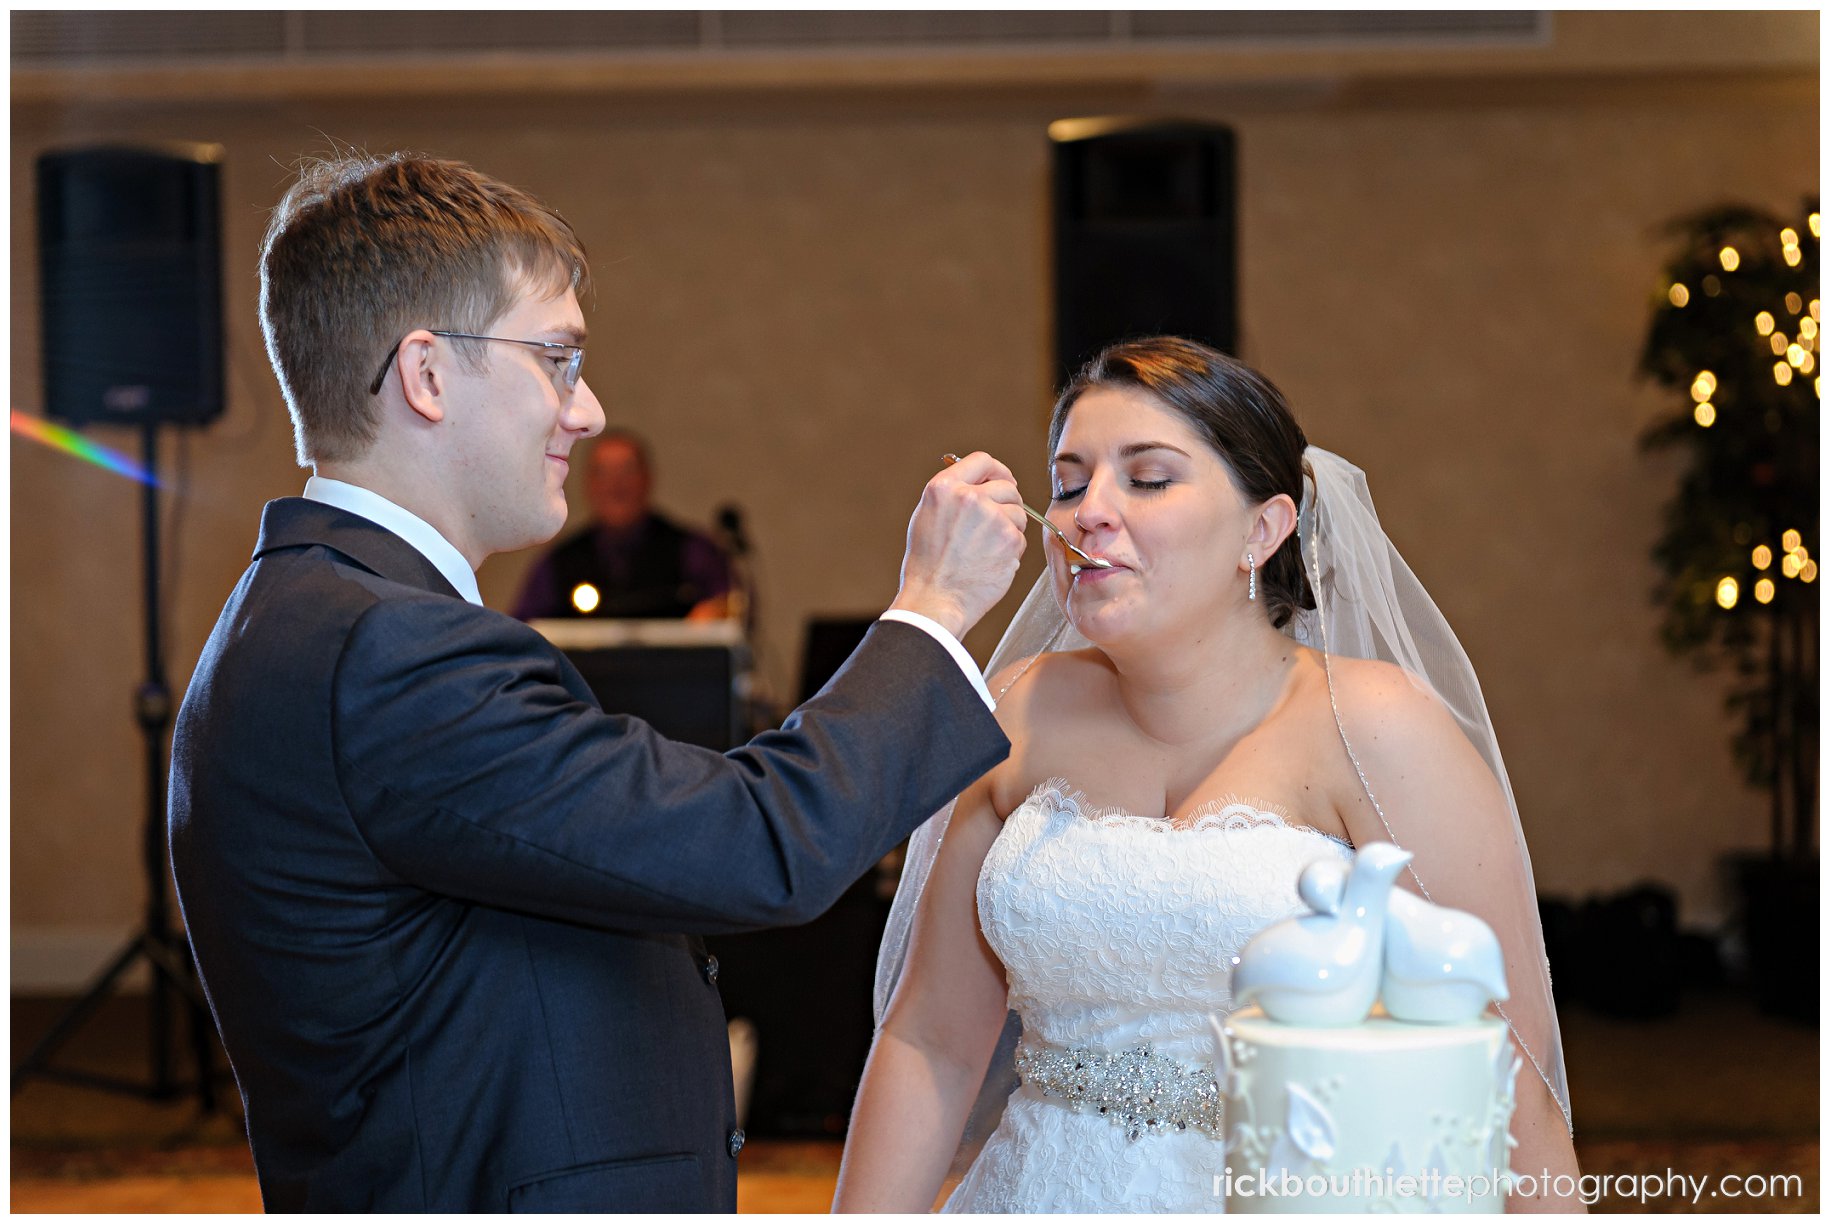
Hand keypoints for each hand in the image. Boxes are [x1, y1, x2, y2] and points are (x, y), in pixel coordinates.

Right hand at [889, 451, 1027, 639]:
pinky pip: (1021, 538)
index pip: (982, 460)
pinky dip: (1012, 551)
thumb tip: (982, 482)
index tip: (1004, 481)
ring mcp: (992, 517)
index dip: (998, 470)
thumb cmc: (928, 564)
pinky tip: (991, 563)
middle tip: (997, 525)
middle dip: (1008, 504)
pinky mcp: (1009, 540)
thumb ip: (953, 494)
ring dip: (1010, 529)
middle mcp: (969, 497)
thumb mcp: (929, 516)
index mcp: (943, 487)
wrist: (934, 600)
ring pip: (1018, 513)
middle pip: (1008, 487)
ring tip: (987, 549)